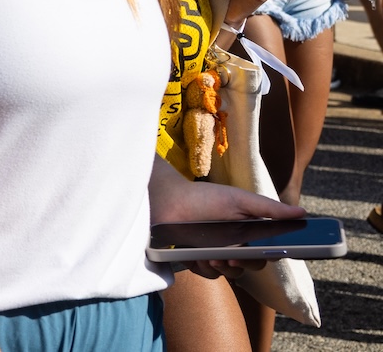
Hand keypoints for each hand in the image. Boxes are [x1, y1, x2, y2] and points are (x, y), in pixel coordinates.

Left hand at [151, 166, 306, 279]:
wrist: (169, 199)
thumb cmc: (206, 197)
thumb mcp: (240, 201)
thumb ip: (270, 210)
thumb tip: (303, 213)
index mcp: (250, 233)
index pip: (270, 251)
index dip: (274, 255)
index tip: (274, 254)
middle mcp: (235, 246)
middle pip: (253, 266)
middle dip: (247, 264)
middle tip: (235, 257)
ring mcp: (216, 255)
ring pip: (232, 274)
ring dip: (225, 268)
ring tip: (214, 256)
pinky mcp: (198, 261)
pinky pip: (209, 274)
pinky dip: (206, 268)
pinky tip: (199, 257)